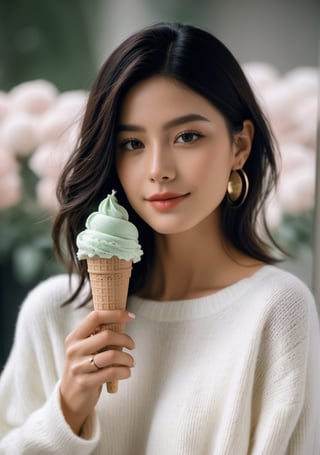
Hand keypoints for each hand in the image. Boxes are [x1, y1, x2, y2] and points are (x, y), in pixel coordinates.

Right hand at [60, 310, 134, 433]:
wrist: (69, 397)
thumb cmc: (84, 367)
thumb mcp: (84, 349)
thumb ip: (97, 336)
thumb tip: (123, 320)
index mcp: (74, 337)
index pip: (94, 317)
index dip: (115, 314)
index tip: (131, 316)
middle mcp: (74, 350)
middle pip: (106, 336)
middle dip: (125, 339)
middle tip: (132, 345)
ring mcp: (78, 366)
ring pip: (111, 355)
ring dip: (127, 358)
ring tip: (131, 362)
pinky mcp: (84, 382)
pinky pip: (111, 372)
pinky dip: (124, 371)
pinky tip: (127, 372)